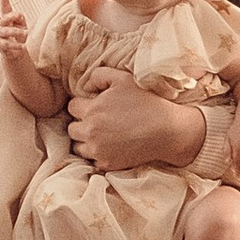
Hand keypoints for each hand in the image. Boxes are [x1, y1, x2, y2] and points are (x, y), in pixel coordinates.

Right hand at [0, 0, 32, 61]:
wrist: (15, 53)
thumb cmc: (18, 36)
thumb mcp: (21, 25)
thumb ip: (20, 18)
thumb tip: (19, 15)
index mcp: (6, 18)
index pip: (5, 7)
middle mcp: (1, 26)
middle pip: (4, 18)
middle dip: (11, 16)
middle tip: (20, 16)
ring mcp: (0, 35)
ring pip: (7, 31)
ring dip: (17, 31)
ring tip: (26, 33)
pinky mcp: (1, 45)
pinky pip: (8, 44)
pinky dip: (16, 45)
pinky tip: (22, 46)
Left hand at [67, 75, 202, 173]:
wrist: (166, 130)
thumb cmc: (145, 102)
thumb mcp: (122, 79)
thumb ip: (98, 76)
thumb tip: (84, 87)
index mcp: (92, 110)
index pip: (72, 107)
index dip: (83, 105)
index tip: (96, 107)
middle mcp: (91, 132)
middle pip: (72, 128)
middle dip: (82, 123)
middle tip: (99, 121)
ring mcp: (98, 150)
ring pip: (78, 146)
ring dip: (86, 141)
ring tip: (103, 135)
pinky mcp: (107, 164)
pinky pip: (91, 160)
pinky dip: (98, 154)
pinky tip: (111, 146)